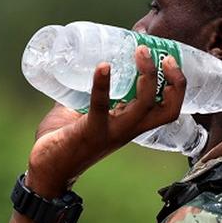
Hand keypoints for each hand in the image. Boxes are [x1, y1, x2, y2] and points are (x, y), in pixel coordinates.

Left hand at [25, 45, 185, 197]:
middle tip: (161, 55)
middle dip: (174, 81)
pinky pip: (101, 106)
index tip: (168, 60)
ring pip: (144, 105)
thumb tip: (77, 64)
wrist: (45, 170)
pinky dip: (103, 85)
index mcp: (130, 124)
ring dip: (147, 76)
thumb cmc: (63, 141)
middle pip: (168, 110)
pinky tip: (103, 66)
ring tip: (140, 52)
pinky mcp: (91, 131)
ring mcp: (112, 132)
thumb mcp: (84, 111)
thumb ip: (85, 92)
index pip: (167, 109)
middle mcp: (128, 130)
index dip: (177, 86)